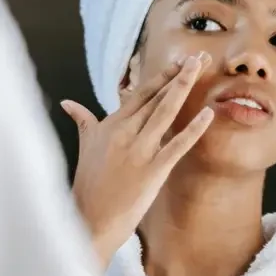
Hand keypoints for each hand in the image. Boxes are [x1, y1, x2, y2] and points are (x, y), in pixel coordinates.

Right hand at [61, 52, 213, 268]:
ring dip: (184, 88)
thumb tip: (67, 103)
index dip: (160, 76)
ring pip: (165, 112)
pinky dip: (193, 128)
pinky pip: (177, 145)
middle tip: (197, 57)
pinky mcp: (152, 171)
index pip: (139, 94)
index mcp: (109, 126)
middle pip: (155, 97)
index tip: (178, 62)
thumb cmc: (87, 185)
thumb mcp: (85, 147)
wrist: (89, 218)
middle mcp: (124, 133)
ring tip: (201, 68)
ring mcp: (138, 151)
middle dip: (178, 76)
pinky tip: (207, 113)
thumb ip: (82, 121)